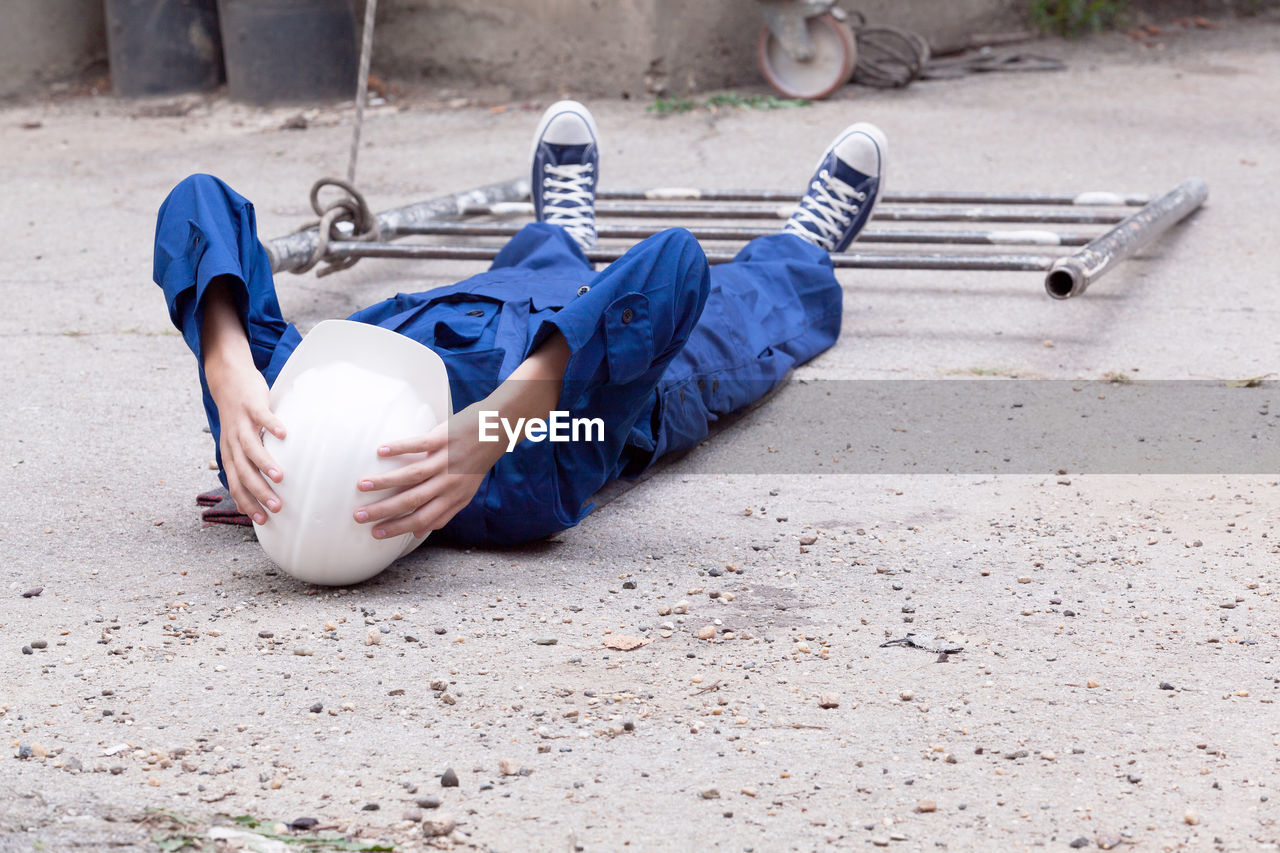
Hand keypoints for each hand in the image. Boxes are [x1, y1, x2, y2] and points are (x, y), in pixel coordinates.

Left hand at [208, 362, 286, 524]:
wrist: (227, 380)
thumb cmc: (239, 416)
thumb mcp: (238, 441)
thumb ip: (247, 461)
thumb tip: (260, 486)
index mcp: (230, 453)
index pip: (236, 484)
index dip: (247, 503)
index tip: (263, 520)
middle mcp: (233, 441)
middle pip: (243, 471)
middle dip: (259, 491)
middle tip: (276, 507)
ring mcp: (242, 423)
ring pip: (250, 448)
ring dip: (264, 464)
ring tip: (280, 477)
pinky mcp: (251, 405)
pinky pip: (261, 417)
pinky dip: (271, 426)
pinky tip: (284, 434)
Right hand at [352, 404, 501, 538]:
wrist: (495, 432)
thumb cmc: (475, 465)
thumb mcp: (464, 494)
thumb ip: (444, 513)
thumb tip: (420, 533)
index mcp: (453, 498)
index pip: (422, 519)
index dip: (398, 528)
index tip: (375, 534)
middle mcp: (449, 482)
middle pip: (412, 501)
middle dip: (384, 511)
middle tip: (359, 516)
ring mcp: (446, 461)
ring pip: (412, 475)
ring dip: (385, 481)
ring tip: (362, 485)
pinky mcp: (443, 439)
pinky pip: (418, 445)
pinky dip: (399, 448)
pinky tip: (380, 451)